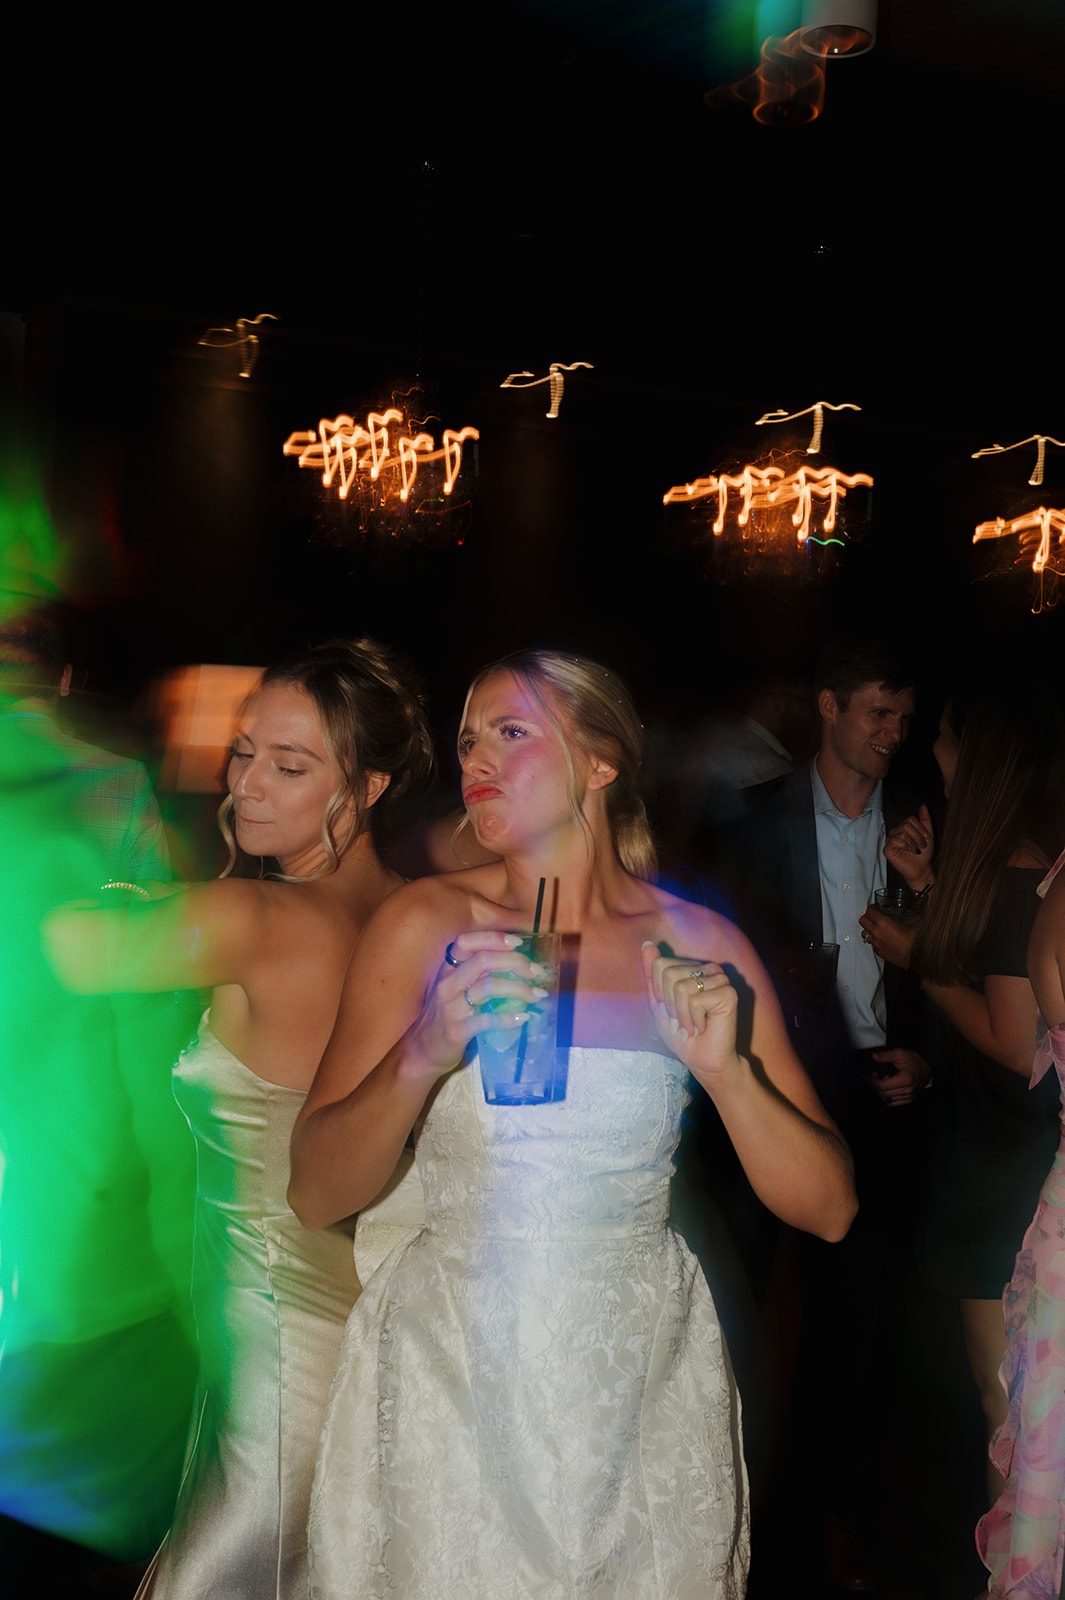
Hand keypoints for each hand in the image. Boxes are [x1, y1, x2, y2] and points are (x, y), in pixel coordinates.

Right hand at [408, 931, 549, 1077]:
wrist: (420, 1051)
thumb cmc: (443, 1017)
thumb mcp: (454, 989)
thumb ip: (476, 975)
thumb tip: (515, 965)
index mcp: (447, 970)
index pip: (466, 942)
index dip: (493, 938)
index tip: (519, 942)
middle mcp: (447, 984)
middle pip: (483, 960)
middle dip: (515, 962)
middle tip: (536, 971)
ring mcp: (450, 1007)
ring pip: (488, 987)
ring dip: (518, 989)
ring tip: (538, 995)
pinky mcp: (456, 1031)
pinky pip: (486, 1020)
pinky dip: (508, 1018)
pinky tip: (523, 1018)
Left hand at [642, 942, 742, 1087]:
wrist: (702, 1060)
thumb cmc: (681, 1033)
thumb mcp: (659, 1003)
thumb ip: (652, 974)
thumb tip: (647, 945)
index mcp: (693, 968)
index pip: (660, 964)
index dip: (659, 992)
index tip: (670, 1011)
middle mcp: (709, 968)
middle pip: (669, 973)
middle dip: (669, 1004)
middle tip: (682, 1020)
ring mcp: (721, 979)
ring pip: (681, 986)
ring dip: (681, 1015)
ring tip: (692, 1025)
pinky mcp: (729, 993)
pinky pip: (696, 1000)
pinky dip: (694, 1019)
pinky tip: (704, 1027)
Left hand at [858, 906, 917, 969]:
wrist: (917, 960)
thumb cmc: (916, 944)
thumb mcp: (919, 922)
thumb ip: (922, 910)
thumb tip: (926, 902)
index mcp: (883, 924)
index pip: (870, 911)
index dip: (872, 907)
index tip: (876, 906)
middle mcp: (877, 934)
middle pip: (863, 921)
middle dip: (867, 916)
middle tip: (873, 914)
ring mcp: (878, 944)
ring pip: (865, 934)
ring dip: (868, 929)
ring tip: (875, 926)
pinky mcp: (881, 953)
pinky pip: (872, 945)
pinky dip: (874, 941)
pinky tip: (881, 939)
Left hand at [867, 1047, 930, 1105]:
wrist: (927, 1066)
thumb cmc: (915, 1060)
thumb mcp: (899, 1053)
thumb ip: (885, 1056)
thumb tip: (874, 1056)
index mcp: (905, 1080)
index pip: (882, 1086)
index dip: (870, 1081)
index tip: (864, 1077)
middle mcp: (907, 1090)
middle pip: (882, 1094)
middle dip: (874, 1085)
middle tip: (873, 1075)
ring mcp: (908, 1096)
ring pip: (886, 1100)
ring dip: (879, 1091)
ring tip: (882, 1080)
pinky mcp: (908, 1099)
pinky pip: (892, 1103)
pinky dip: (886, 1096)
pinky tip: (887, 1087)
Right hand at [884, 805, 934, 889]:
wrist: (922, 868)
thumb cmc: (924, 853)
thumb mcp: (928, 834)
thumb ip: (925, 819)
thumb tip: (923, 806)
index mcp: (903, 828)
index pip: (910, 819)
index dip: (920, 828)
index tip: (926, 838)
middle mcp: (895, 832)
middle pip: (906, 824)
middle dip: (917, 836)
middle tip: (921, 845)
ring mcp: (890, 840)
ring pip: (902, 832)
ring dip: (913, 842)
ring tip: (915, 849)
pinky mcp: (887, 849)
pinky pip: (896, 840)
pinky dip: (905, 846)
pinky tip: (908, 851)